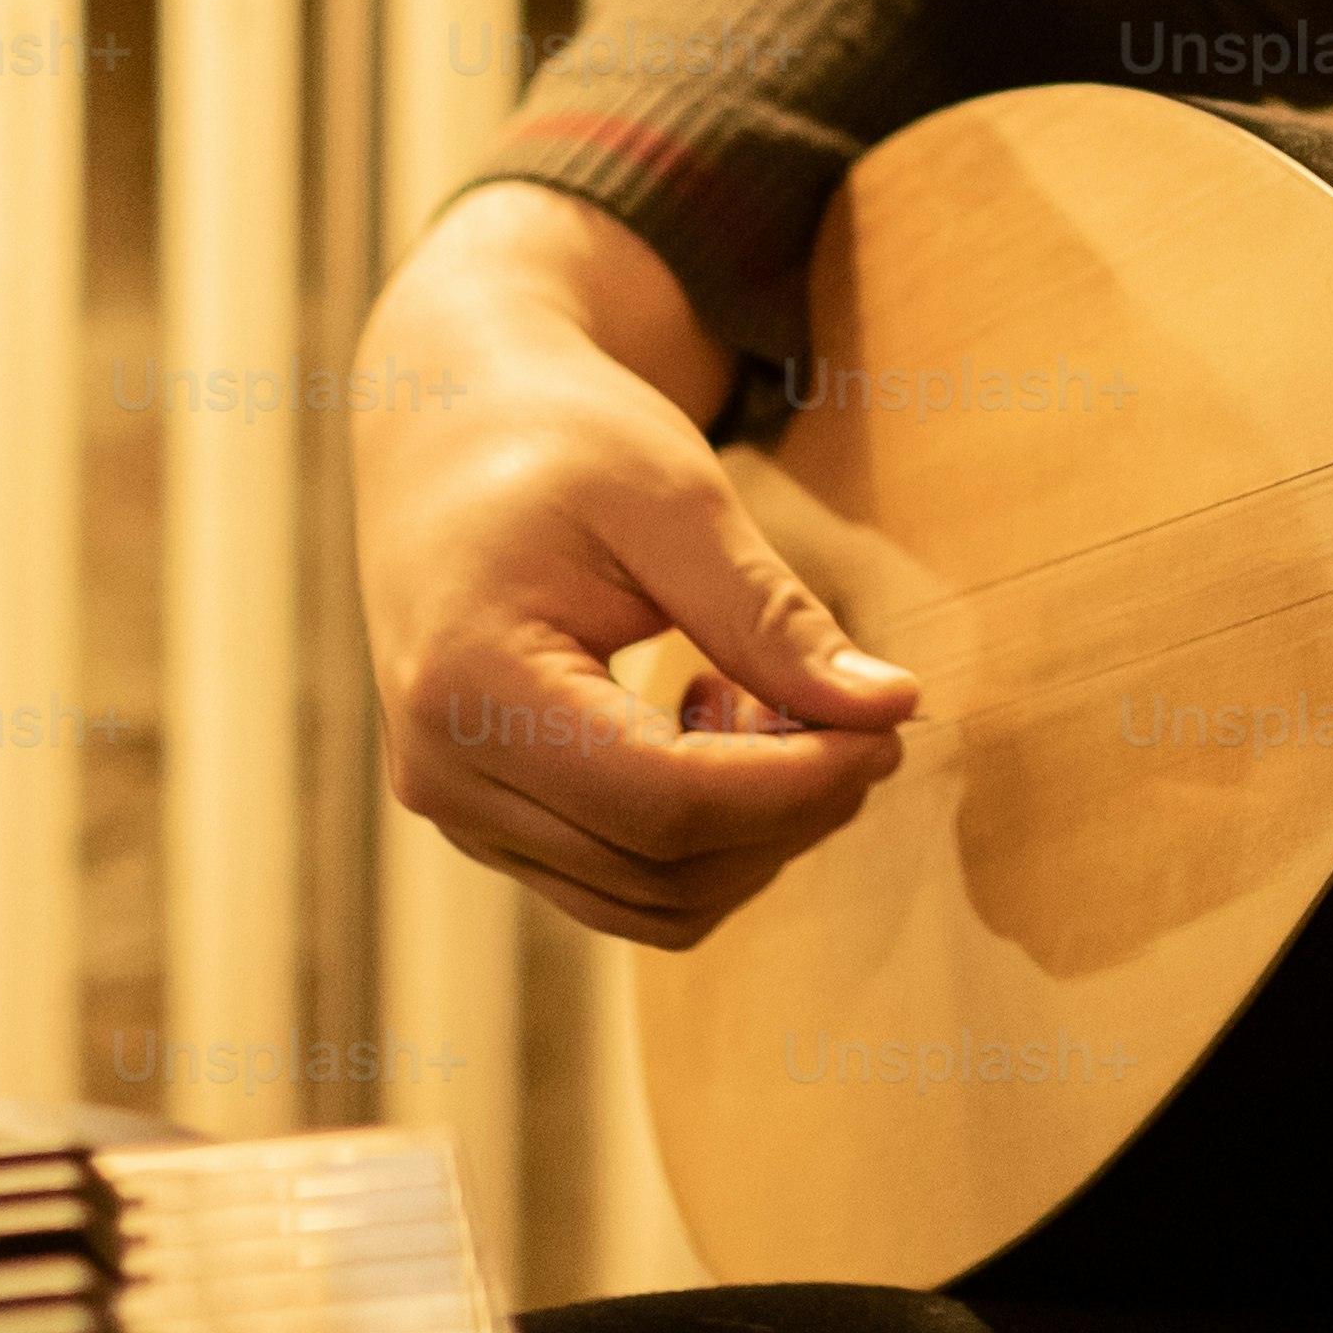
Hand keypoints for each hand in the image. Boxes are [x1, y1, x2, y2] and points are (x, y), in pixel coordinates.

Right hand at [354, 183, 921, 947]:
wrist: (451, 432)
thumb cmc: (560, 440)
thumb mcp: (674, 500)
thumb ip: (772, 616)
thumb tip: (889, 708)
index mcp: (468, 685)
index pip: (664, 801)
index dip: (798, 784)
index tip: (889, 728)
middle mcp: (443, 774)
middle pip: (661, 866)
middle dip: (791, 809)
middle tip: (865, 715)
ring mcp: (459, 810)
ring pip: (648, 901)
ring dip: (754, 833)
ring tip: (784, 703)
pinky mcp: (491, 820)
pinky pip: (621, 882)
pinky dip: (706, 834)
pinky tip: (721, 723)